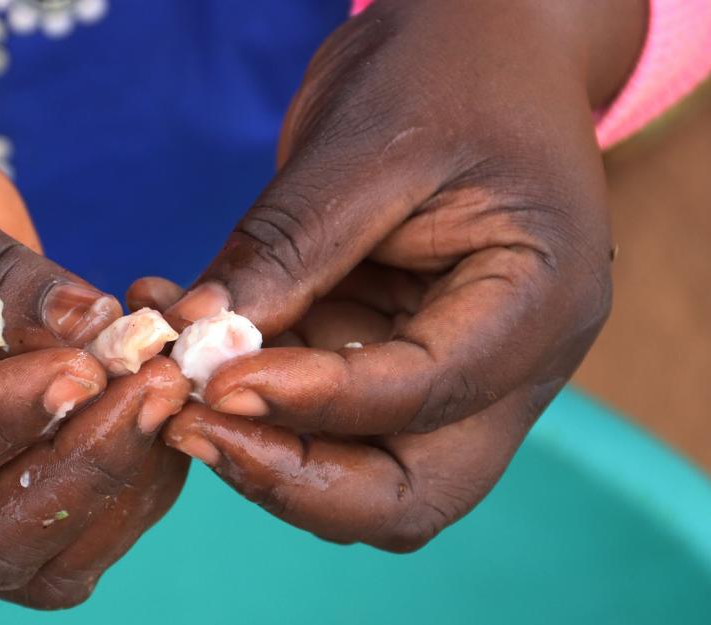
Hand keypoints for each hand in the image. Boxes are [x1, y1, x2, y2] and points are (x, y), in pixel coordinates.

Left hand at [139, 0, 645, 550]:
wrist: (477, 42)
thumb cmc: (445, 68)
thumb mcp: (365, 143)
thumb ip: (289, 249)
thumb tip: (196, 345)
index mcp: (540, 302)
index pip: (424, 393)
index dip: (312, 402)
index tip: (213, 381)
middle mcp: (508, 366)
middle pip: (407, 493)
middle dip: (292, 479)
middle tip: (190, 426)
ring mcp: (453, 376)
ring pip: (359, 479)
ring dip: (260, 451)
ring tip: (170, 383)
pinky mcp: (392, 364)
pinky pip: (320, 422)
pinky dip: (250, 405)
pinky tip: (183, 343)